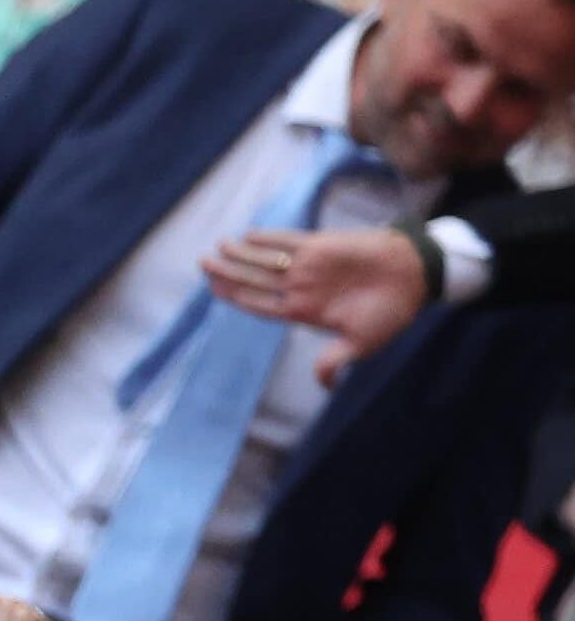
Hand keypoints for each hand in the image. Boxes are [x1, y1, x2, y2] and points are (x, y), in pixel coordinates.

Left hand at [201, 225, 433, 383]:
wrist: (416, 278)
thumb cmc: (390, 313)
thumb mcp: (361, 344)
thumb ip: (335, 360)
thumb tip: (325, 384)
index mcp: (303, 312)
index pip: (259, 305)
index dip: (236, 298)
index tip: (215, 290)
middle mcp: (300, 288)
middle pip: (254, 281)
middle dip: (228, 273)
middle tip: (203, 264)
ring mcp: (310, 267)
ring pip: (266, 260)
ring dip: (240, 254)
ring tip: (216, 248)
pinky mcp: (324, 247)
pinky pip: (290, 242)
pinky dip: (270, 239)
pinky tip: (249, 236)